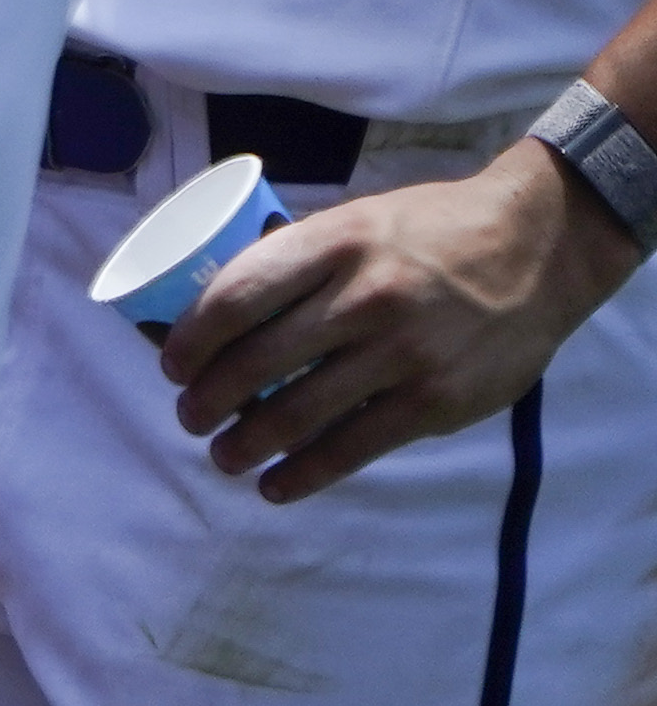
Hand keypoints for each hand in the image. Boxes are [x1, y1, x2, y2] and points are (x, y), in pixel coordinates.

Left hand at [162, 147, 642, 499]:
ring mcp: (403, 354)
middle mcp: (364, 298)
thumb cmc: (429, 230)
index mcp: (332, 243)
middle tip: (189, 415)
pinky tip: (277, 484)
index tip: (170, 364)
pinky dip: (306, 473)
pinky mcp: (437, 401)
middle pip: (258, 361)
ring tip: (223, 455)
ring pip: (300, 412)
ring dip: (247, 443)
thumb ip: (301, 259)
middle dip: (208, 399)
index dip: (191, 339)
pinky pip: (356, 447)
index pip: (237, 295)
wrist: (535, 249)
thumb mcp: (355, 220)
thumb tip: (219, 302)